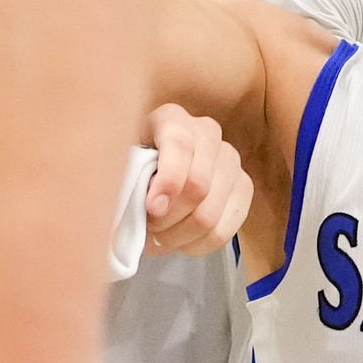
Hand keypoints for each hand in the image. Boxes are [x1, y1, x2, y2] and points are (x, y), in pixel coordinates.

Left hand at [138, 101, 253, 255]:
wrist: (155, 172)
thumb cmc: (131, 167)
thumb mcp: (119, 162)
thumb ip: (125, 177)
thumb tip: (139, 206)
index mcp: (172, 118)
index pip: (180, 144)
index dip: (168, 180)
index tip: (151, 208)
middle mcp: (207, 133)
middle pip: (198, 185)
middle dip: (168, 217)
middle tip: (147, 229)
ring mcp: (230, 160)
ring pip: (210, 213)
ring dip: (179, 235)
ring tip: (158, 238)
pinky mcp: (243, 188)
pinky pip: (225, 229)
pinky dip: (198, 244)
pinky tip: (179, 242)